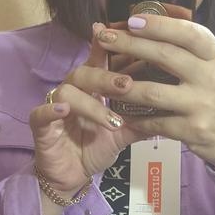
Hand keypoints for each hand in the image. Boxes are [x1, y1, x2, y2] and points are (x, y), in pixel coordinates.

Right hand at [28, 28, 145, 194]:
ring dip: (91, 105)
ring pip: (68, 92)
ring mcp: (55, 106)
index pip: (100, 61)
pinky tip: (65, 111)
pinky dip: (52, 110)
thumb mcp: (123, 134)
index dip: (110, 47)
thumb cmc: (94, 148)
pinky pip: (41, 113)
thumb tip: (173, 111)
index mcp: (92, 87)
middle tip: (128, 86)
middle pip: (85, 72)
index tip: (126, 38)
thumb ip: (142, 121)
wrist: (72, 176)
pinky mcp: (41, 125)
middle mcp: (73, 90)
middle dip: (107, 78)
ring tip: (111, 120)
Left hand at [94, 15, 214, 190]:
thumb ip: (191, 49)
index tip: (133, 19)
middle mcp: (211, 77)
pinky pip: (156, 122)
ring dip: (125, 85)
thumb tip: (154, 21)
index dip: (160, 25)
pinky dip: (136, 119)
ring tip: (104, 79)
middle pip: (166, 56)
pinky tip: (122, 114)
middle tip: (104, 38)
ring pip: (154, 92)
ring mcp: (202, 105)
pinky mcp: (193, 130)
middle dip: (130, 44)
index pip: (189, 33)